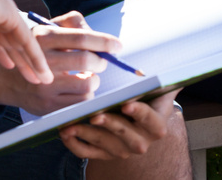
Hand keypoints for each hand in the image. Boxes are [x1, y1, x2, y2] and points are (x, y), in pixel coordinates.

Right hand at [0, 0, 52, 85]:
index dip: (2, 51)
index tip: (10, 64)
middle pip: (10, 41)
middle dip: (22, 60)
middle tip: (34, 76)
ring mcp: (3, 11)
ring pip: (21, 43)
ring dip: (32, 63)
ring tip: (42, 79)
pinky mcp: (10, 15)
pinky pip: (26, 41)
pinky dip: (35, 57)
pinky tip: (42, 70)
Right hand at [0, 11, 120, 114]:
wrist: (2, 78)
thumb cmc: (34, 49)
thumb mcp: (46, 29)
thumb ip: (73, 23)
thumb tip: (99, 35)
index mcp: (44, 37)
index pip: (81, 38)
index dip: (104, 42)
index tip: (118, 46)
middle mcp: (43, 60)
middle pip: (86, 61)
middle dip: (102, 61)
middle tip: (101, 61)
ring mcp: (45, 85)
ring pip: (87, 84)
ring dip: (94, 79)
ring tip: (86, 75)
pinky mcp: (47, 105)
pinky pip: (81, 102)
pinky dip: (86, 94)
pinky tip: (78, 88)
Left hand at [58, 90, 178, 159]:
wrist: (140, 106)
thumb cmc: (143, 90)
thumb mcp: (150, 83)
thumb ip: (147, 79)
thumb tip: (137, 67)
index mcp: (156, 124)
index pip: (152, 122)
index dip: (141, 113)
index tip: (126, 104)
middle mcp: (142, 140)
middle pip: (130, 139)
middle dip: (111, 125)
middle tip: (95, 116)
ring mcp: (123, 149)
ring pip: (107, 146)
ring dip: (88, 136)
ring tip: (70, 126)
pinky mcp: (105, 152)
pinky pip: (89, 153)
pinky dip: (75, 145)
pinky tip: (65, 133)